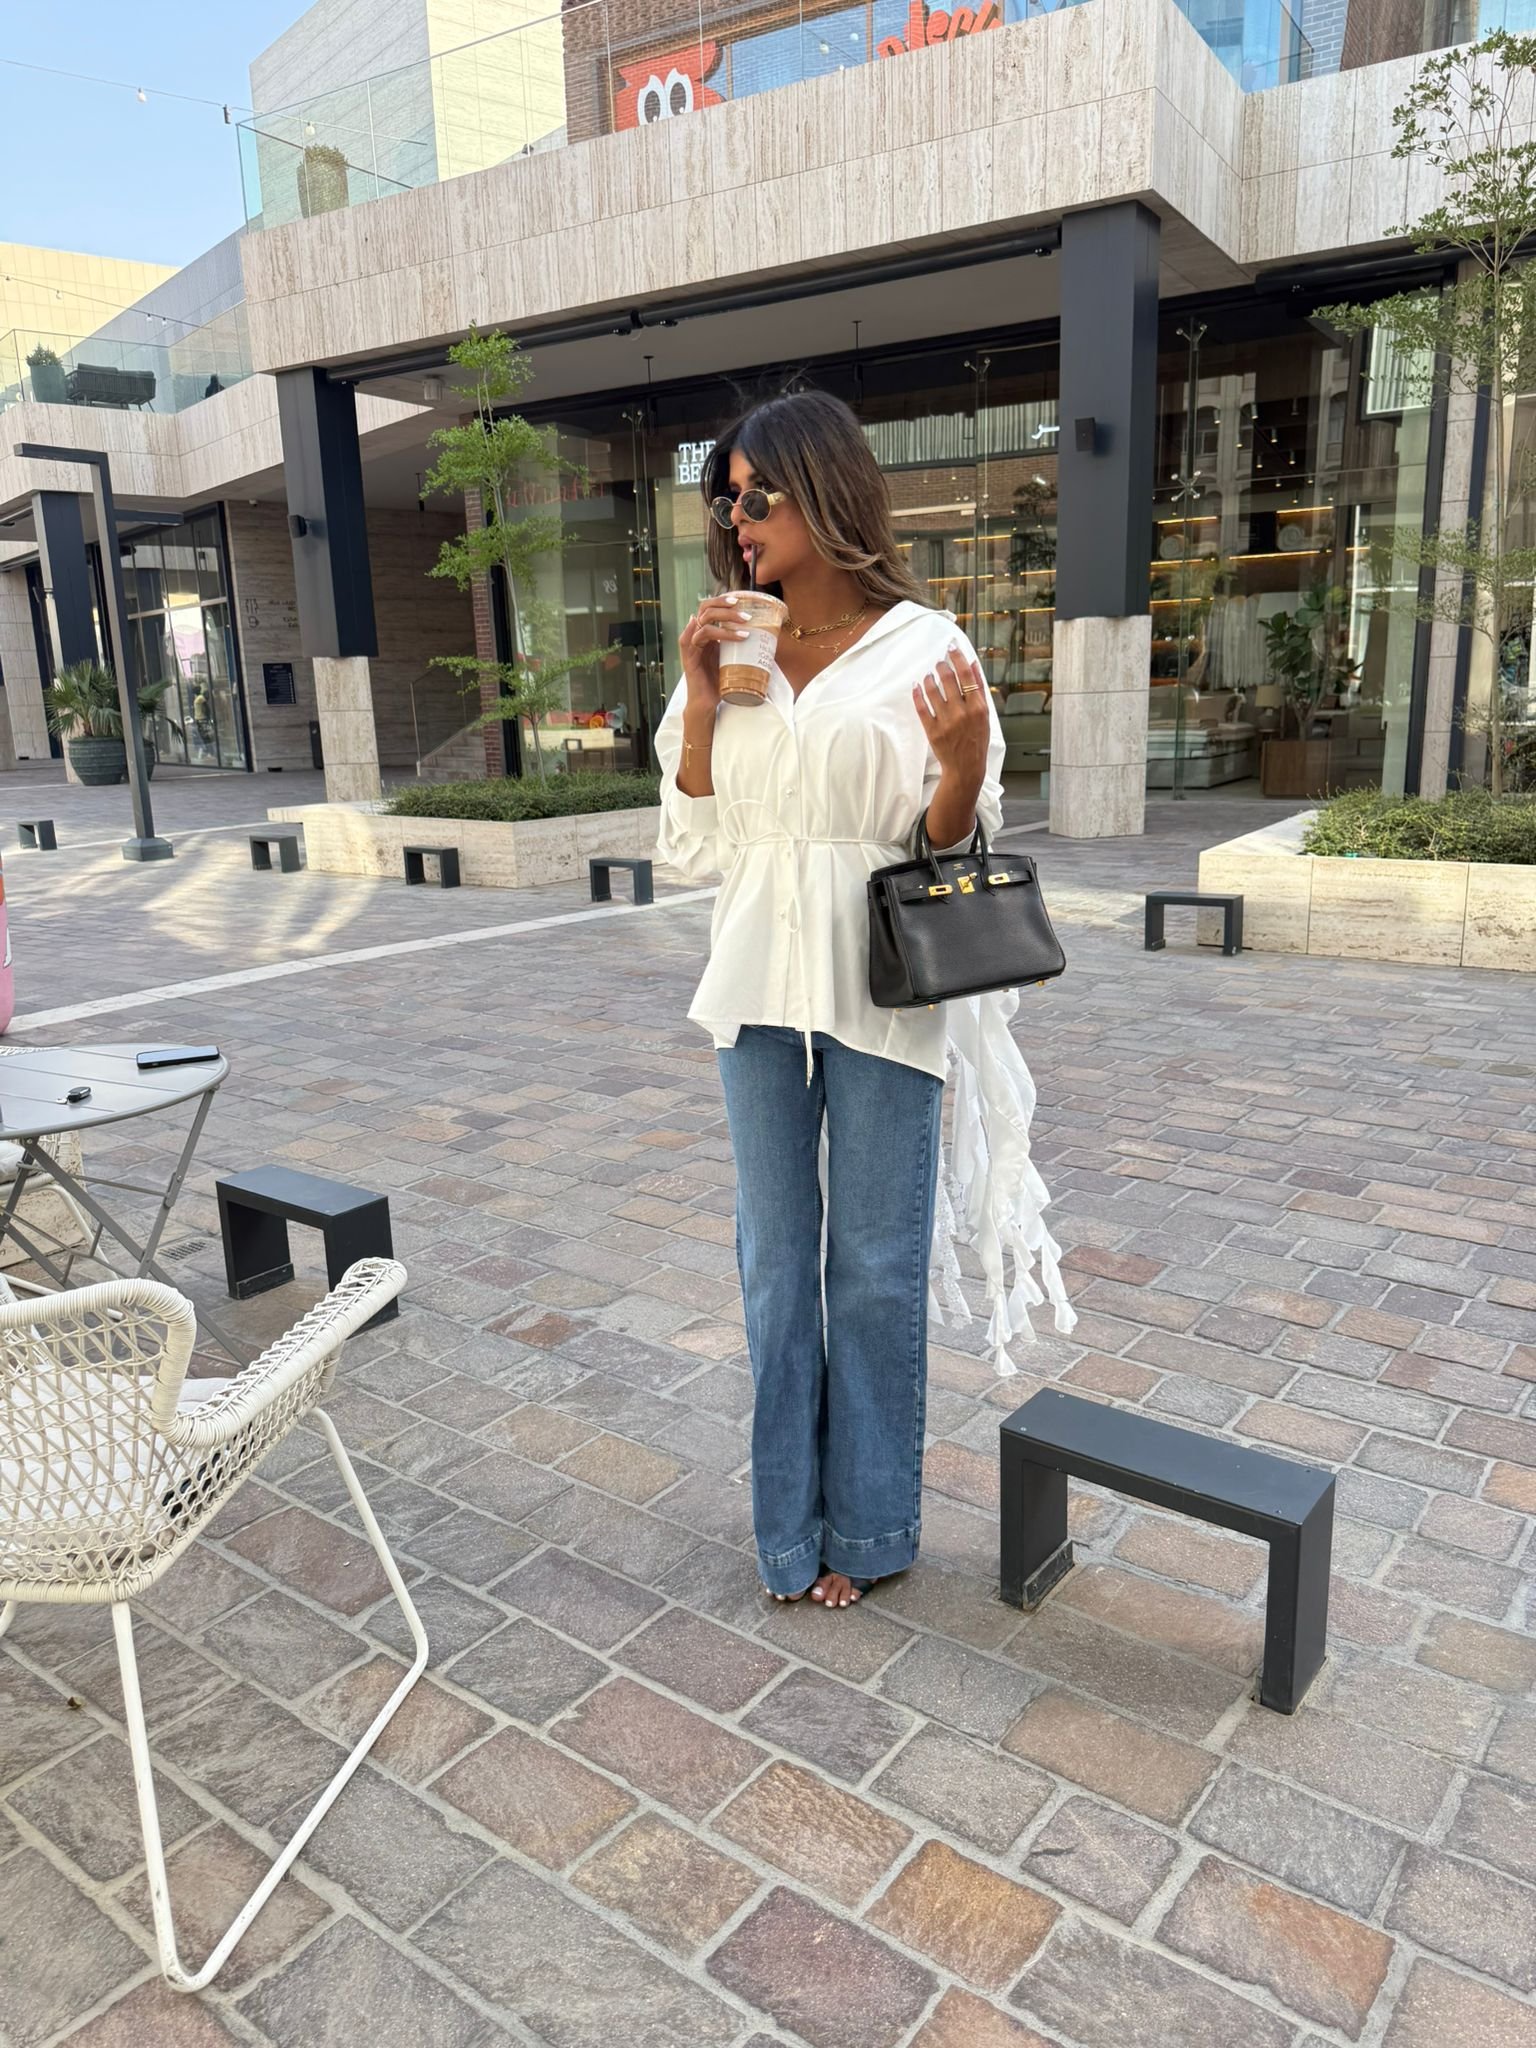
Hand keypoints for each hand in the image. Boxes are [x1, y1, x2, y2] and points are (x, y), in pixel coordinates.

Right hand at [679, 595, 750, 711]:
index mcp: (708, 633)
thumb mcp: (735, 659)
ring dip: (723, 621)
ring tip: (744, 627)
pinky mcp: (688, 658)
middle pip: (706, 608)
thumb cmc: (722, 681)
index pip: (712, 607)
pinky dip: (699, 632)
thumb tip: (767, 637)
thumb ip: (744, 646)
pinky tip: (712, 629)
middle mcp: (698, 635)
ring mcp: (692, 646)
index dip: (723, 599)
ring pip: (703, 622)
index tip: (741, 598)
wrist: (708, 703)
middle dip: (725, 606)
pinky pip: (689, 640)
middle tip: (744, 612)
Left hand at [914, 649, 990, 785]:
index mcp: (978, 708)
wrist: (966, 767)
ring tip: (929, 675)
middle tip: (939, 662)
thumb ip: (979, 689)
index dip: (958, 658)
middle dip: (942, 666)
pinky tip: (917, 686)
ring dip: (929, 678)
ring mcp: (946, 722)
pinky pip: (921, 708)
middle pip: (948, 679)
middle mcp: (962, 713)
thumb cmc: (977, 740)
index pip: (967, 675)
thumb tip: (972, 665)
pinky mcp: (932, 730)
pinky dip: (918, 694)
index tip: (951, 647)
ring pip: (933, 691)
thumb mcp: (985, 715)